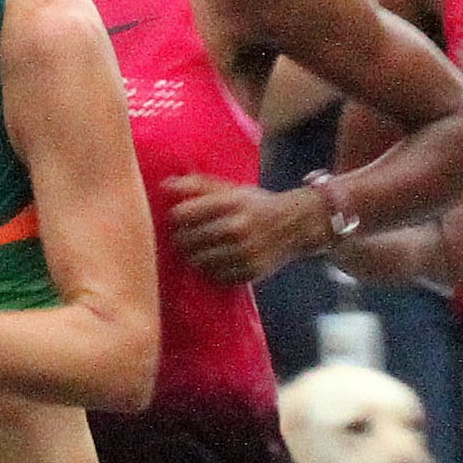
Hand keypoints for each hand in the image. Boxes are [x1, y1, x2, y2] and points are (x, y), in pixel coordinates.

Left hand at [162, 173, 333, 284]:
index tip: (178, 217)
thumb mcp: (232, 188)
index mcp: (231, 203)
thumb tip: (165, 185)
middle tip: (183, 236)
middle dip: (181, 238)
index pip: (184, 213)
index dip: (175, 216)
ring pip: (198, 261)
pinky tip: (212, 261)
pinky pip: (215, 276)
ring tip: (195, 249)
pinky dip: (209, 270)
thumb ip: (199, 185)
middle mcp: (238, 228)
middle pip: (187, 239)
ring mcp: (244, 253)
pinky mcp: (249, 272)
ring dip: (192, 256)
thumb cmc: (256, 204)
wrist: (297, 225)